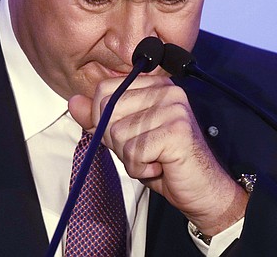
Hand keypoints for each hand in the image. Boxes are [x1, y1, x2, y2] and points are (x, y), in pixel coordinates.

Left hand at [68, 76, 247, 236]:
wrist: (202, 191)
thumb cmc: (164, 162)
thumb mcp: (126, 138)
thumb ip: (100, 118)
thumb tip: (74, 102)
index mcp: (154, 85)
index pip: (104, 90)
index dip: (104, 120)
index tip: (128, 136)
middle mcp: (166, 90)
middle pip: (108, 111)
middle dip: (116, 141)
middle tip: (144, 151)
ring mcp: (173, 108)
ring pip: (118, 134)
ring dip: (129, 157)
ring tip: (153, 159)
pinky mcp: (176, 130)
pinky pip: (134, 152)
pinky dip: (140, 169)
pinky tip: (160, 167)